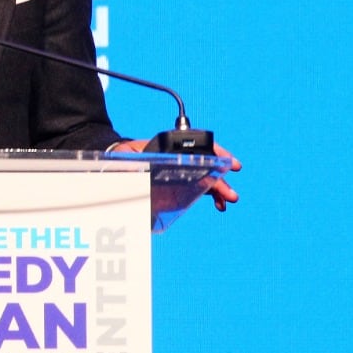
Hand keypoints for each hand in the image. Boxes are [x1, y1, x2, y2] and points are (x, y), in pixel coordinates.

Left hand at [112, 139, 241, 212]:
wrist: (122, 164)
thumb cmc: (125, 155)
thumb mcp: (125, 155)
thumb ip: (128, 161)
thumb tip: (130, 170)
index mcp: (172, 148)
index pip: (198, 147)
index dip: (216, 152)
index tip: (229, 161)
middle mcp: (181, 159)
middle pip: (206, 166)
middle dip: (220, 179)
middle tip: (231, 194)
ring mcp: (183, 172)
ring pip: (207, 177)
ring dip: (219, 188)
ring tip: (227, 200)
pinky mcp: (182, 184)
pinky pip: (201, 188)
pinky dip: (212, 195)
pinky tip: (219, 204)